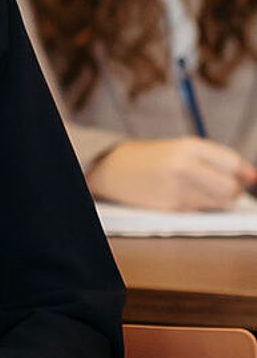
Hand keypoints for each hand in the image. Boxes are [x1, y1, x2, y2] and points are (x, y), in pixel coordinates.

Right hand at [86, 137, 256, 210]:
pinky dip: (200, 207)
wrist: (113, 168)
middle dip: (233, 190)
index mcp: (187, 146)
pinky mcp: (171, 207)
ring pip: (219, 203)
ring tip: (201, 191)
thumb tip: (250, 176)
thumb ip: (214, 159)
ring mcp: (176, 188)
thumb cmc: (151, 158)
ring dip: (218, 200)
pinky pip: (201, 211)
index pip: (233, 163)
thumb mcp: (179, 149)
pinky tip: (184, 197)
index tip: (248, 176)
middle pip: (230, 188)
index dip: (244, 172)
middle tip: (224, 187)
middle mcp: (183, 166)